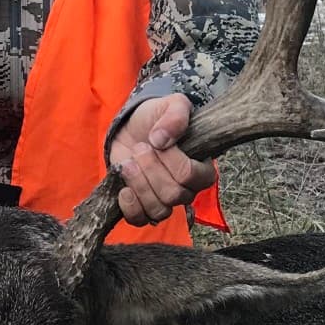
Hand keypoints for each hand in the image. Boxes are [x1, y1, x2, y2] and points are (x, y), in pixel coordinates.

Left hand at [107, 94, 213, 226]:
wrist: (133, 126)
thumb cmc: (157, 117)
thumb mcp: (170, 104)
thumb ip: (175, 115)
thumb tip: (162, 139)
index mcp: (201, 167)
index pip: (192, 176)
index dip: (172, 160)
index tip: (157, 140)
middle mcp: (187, 188)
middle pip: (173, 194)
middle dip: (151, 169)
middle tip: (139, 148)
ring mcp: (165, 200)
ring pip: (159, 210)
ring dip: (139, 185)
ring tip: (128, 163)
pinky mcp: (143, 206)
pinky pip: (141, 220)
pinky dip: (130, 206)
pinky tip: (123, 187)